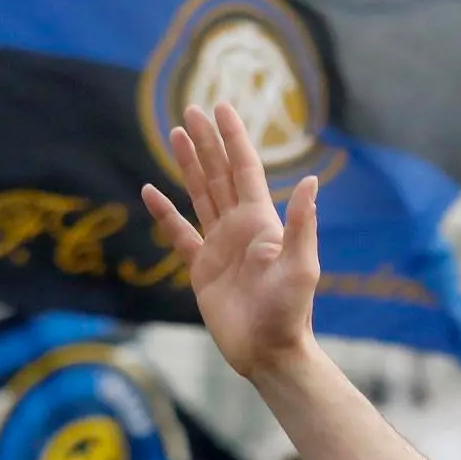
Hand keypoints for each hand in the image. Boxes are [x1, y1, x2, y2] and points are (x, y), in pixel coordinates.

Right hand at [140, 103, 319, 381]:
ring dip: (189, 165)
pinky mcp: (202, 268)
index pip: (244, 169)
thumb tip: (309, 182)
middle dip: (206, 142)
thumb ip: (301, 224)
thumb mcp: (301, 266)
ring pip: (200, 195)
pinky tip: (151, 191)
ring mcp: (219, 246)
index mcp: (261, 222)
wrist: (269, 352)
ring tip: (174, 134)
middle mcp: (240, 228)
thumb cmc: (290, 312)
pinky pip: (178, 233)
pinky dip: (164, 213)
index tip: (221, 107)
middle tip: (190, 110)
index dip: (233, 138)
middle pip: (219, 174)